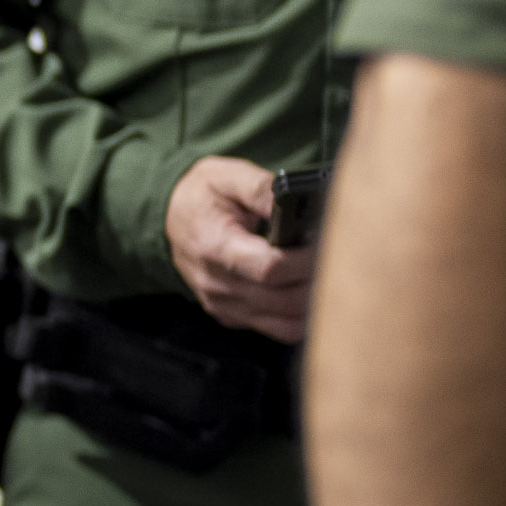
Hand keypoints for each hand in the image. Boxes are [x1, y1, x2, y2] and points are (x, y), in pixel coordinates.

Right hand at [169, 156, 314, 339]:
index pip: (270, 269)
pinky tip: (309, 289)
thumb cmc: (201, 196)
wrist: (169, 218)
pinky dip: (301, 315)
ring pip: (286, 323)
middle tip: (336, 257)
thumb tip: (297, 202)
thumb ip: (261, 188)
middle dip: (318, 280)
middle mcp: (216, 284)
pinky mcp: (231, 317)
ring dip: (315, 304)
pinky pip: (277, 329)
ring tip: (327, 274)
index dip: (305, 259)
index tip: (325, 241)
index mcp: (214, 247)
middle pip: (284, 300)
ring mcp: (224, 305)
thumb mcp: (226, 176)